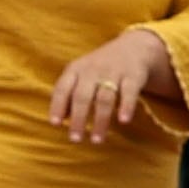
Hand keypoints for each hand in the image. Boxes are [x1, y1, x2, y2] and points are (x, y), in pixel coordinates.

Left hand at [49, 27, 173, 144]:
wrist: (133, 47)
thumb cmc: (99, 68)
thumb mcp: (80, 75)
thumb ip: (68, 95)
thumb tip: (58, 120)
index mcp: (76, 69)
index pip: (63, 87)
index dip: (58, 105)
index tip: (55, 124)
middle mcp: (93, 70)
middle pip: (82, 95)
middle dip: (78, 118)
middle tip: (75, 139)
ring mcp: (113, 72)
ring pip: (104, 98)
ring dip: (100, 120)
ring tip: (96, 140)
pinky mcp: (133, 76)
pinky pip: (129, 92)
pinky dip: (126, 106)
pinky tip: (123, 120)